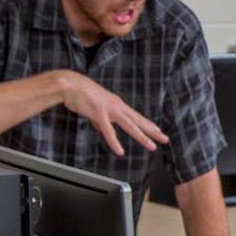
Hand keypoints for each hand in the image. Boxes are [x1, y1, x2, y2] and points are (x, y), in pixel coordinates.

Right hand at [51, 70, 168, 155]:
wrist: (70, 84)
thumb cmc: (81, 95)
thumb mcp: (94, 109)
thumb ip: (99, 120)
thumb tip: (101, 128)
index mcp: (117, 105)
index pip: (136, 116)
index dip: (148, 124)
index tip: (158, 130)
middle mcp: (117, 106)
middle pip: (138, 121)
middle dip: (153, 131)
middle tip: (165, 139)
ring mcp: (110, 109)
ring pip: (130, 126)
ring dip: (142, 137)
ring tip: (152, 147)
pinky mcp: (99, 113)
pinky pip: (108, 131)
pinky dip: (114, 142)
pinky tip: (120, 151)